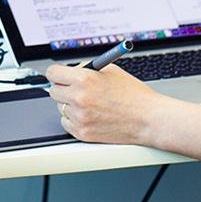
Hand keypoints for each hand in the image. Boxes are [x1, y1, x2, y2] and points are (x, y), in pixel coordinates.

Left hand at [43, 63, 169, 146]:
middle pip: (53, 91)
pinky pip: (66, 123)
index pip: (53, 73)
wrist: (148, 119)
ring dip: (70, 105)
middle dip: (63, 89)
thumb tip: (70, 71)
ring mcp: (79, 117)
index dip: (57, 74)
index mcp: (84, 79)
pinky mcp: (82, 132)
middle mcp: (79, 98)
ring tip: (91, 105)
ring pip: (60, 108)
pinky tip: (91, 116)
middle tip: (75, 89)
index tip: (59, 76)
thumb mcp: (110, 71)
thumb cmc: (134, 95)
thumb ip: (86, 69)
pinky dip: (74, 120)